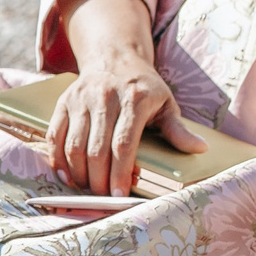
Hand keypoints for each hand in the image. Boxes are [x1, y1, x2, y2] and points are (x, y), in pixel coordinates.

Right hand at [45, 0, 203, 194]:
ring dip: (78, 174)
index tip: (120, 195)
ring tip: (88, 189)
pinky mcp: (64, 102)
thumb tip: (200, 148)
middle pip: (96, 149)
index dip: (120, 173)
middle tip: (104, 198)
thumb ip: (178, 129)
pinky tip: (66, 175)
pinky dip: (57, 159)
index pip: (124, 144)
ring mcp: (82, 98)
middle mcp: (105, 96)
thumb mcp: (166, 104)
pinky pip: (55, 135)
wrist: (115, 58)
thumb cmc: (144, 88)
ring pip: (74, 145)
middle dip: (99, 180)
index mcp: (135, 98)